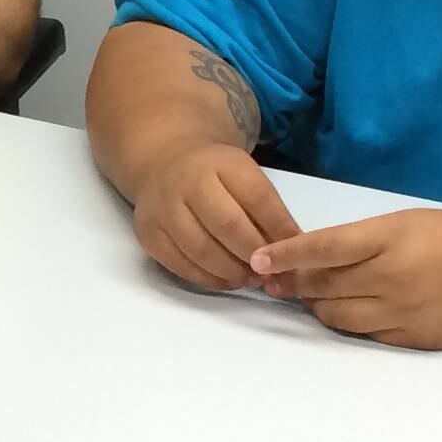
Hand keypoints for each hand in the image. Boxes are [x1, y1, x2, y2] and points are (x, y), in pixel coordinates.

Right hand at [130, 141, 301, 292]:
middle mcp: (187, 182)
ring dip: (233, 272)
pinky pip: (180, 265)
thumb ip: (268, 209)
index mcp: (221, 162)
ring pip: (202, 250)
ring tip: (250, 279)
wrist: (163, 161)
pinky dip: (209, 279)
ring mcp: (162, 208)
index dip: (279, 228)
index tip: (294, 250)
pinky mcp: (148, 234)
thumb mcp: (244, 176)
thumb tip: (292, 252)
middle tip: (270, 271)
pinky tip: (226, 280)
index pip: (257, 197)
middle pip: (228, 225)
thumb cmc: (215, 175)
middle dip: (255, 254)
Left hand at [250, 210, 441, 349]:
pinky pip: (363, 335)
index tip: (257, 260)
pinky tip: (347, 311)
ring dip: (316, 306)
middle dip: (293, 283)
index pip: (325, 248)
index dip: (287, 255)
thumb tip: (314, 256)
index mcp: (391, 238)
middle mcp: (392, 276)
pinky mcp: (412, 340)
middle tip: (273, 280)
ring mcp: (402, 312)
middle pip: (323, 286)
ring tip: (308, 296)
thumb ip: (363, 240)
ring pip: (336, 316)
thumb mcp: (407, 224)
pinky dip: (348, 323)